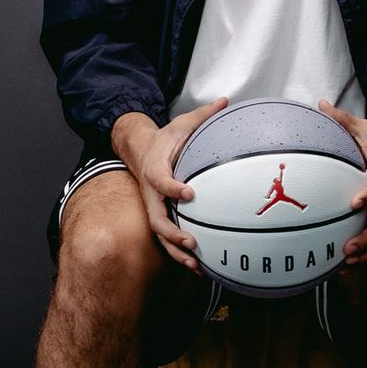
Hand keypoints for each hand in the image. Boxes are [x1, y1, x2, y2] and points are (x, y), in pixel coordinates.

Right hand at [112, 99, 227, 270]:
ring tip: (195, 265)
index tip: (190, 193)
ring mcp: (154, 207)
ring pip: (161, 235)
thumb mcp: (181, 123)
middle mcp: (151, 192)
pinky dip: (180, 252)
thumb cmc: (164, 139)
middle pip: (156, 218)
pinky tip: (199, 265)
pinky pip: (167, 237)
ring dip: (176, 251)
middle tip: (192, 241)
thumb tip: (226, 101)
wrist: (140, 150)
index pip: (160, 180)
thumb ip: (203, 115)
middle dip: (173, 233)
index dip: (172, 188)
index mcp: (155, 168)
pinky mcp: (161, 215)